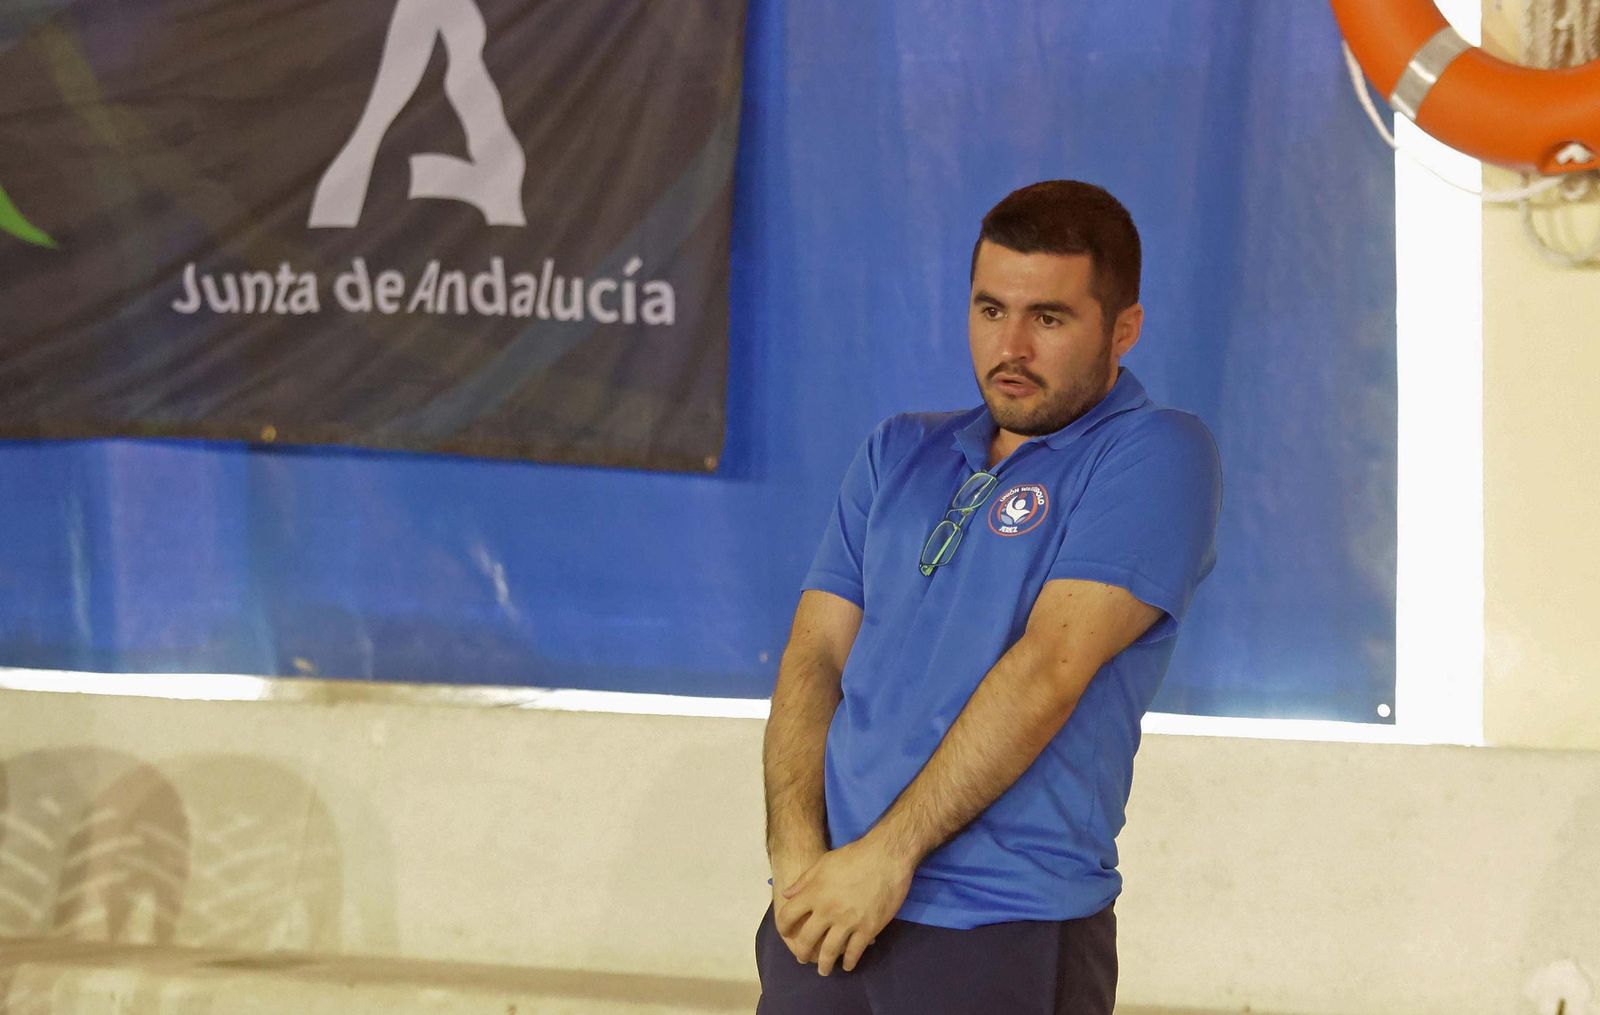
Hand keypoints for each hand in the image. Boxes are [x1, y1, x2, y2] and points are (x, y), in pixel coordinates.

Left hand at [775, 836, 915, 976]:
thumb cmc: (854, 856)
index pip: (788, 916)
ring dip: (825, 964)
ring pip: (830, 952)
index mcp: (814, 893)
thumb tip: (787, 895)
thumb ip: (804, 881)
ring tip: (824, 970)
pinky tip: (848, 965)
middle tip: (803, 959)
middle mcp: (827, 911)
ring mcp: (847, 922)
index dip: (784, 927)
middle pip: (807, 940)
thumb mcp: (824, 862)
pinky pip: (855, 951)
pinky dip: (850, 961)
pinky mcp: (868, 928)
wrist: (886, 856)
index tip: (787, 933)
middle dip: (802, 953)